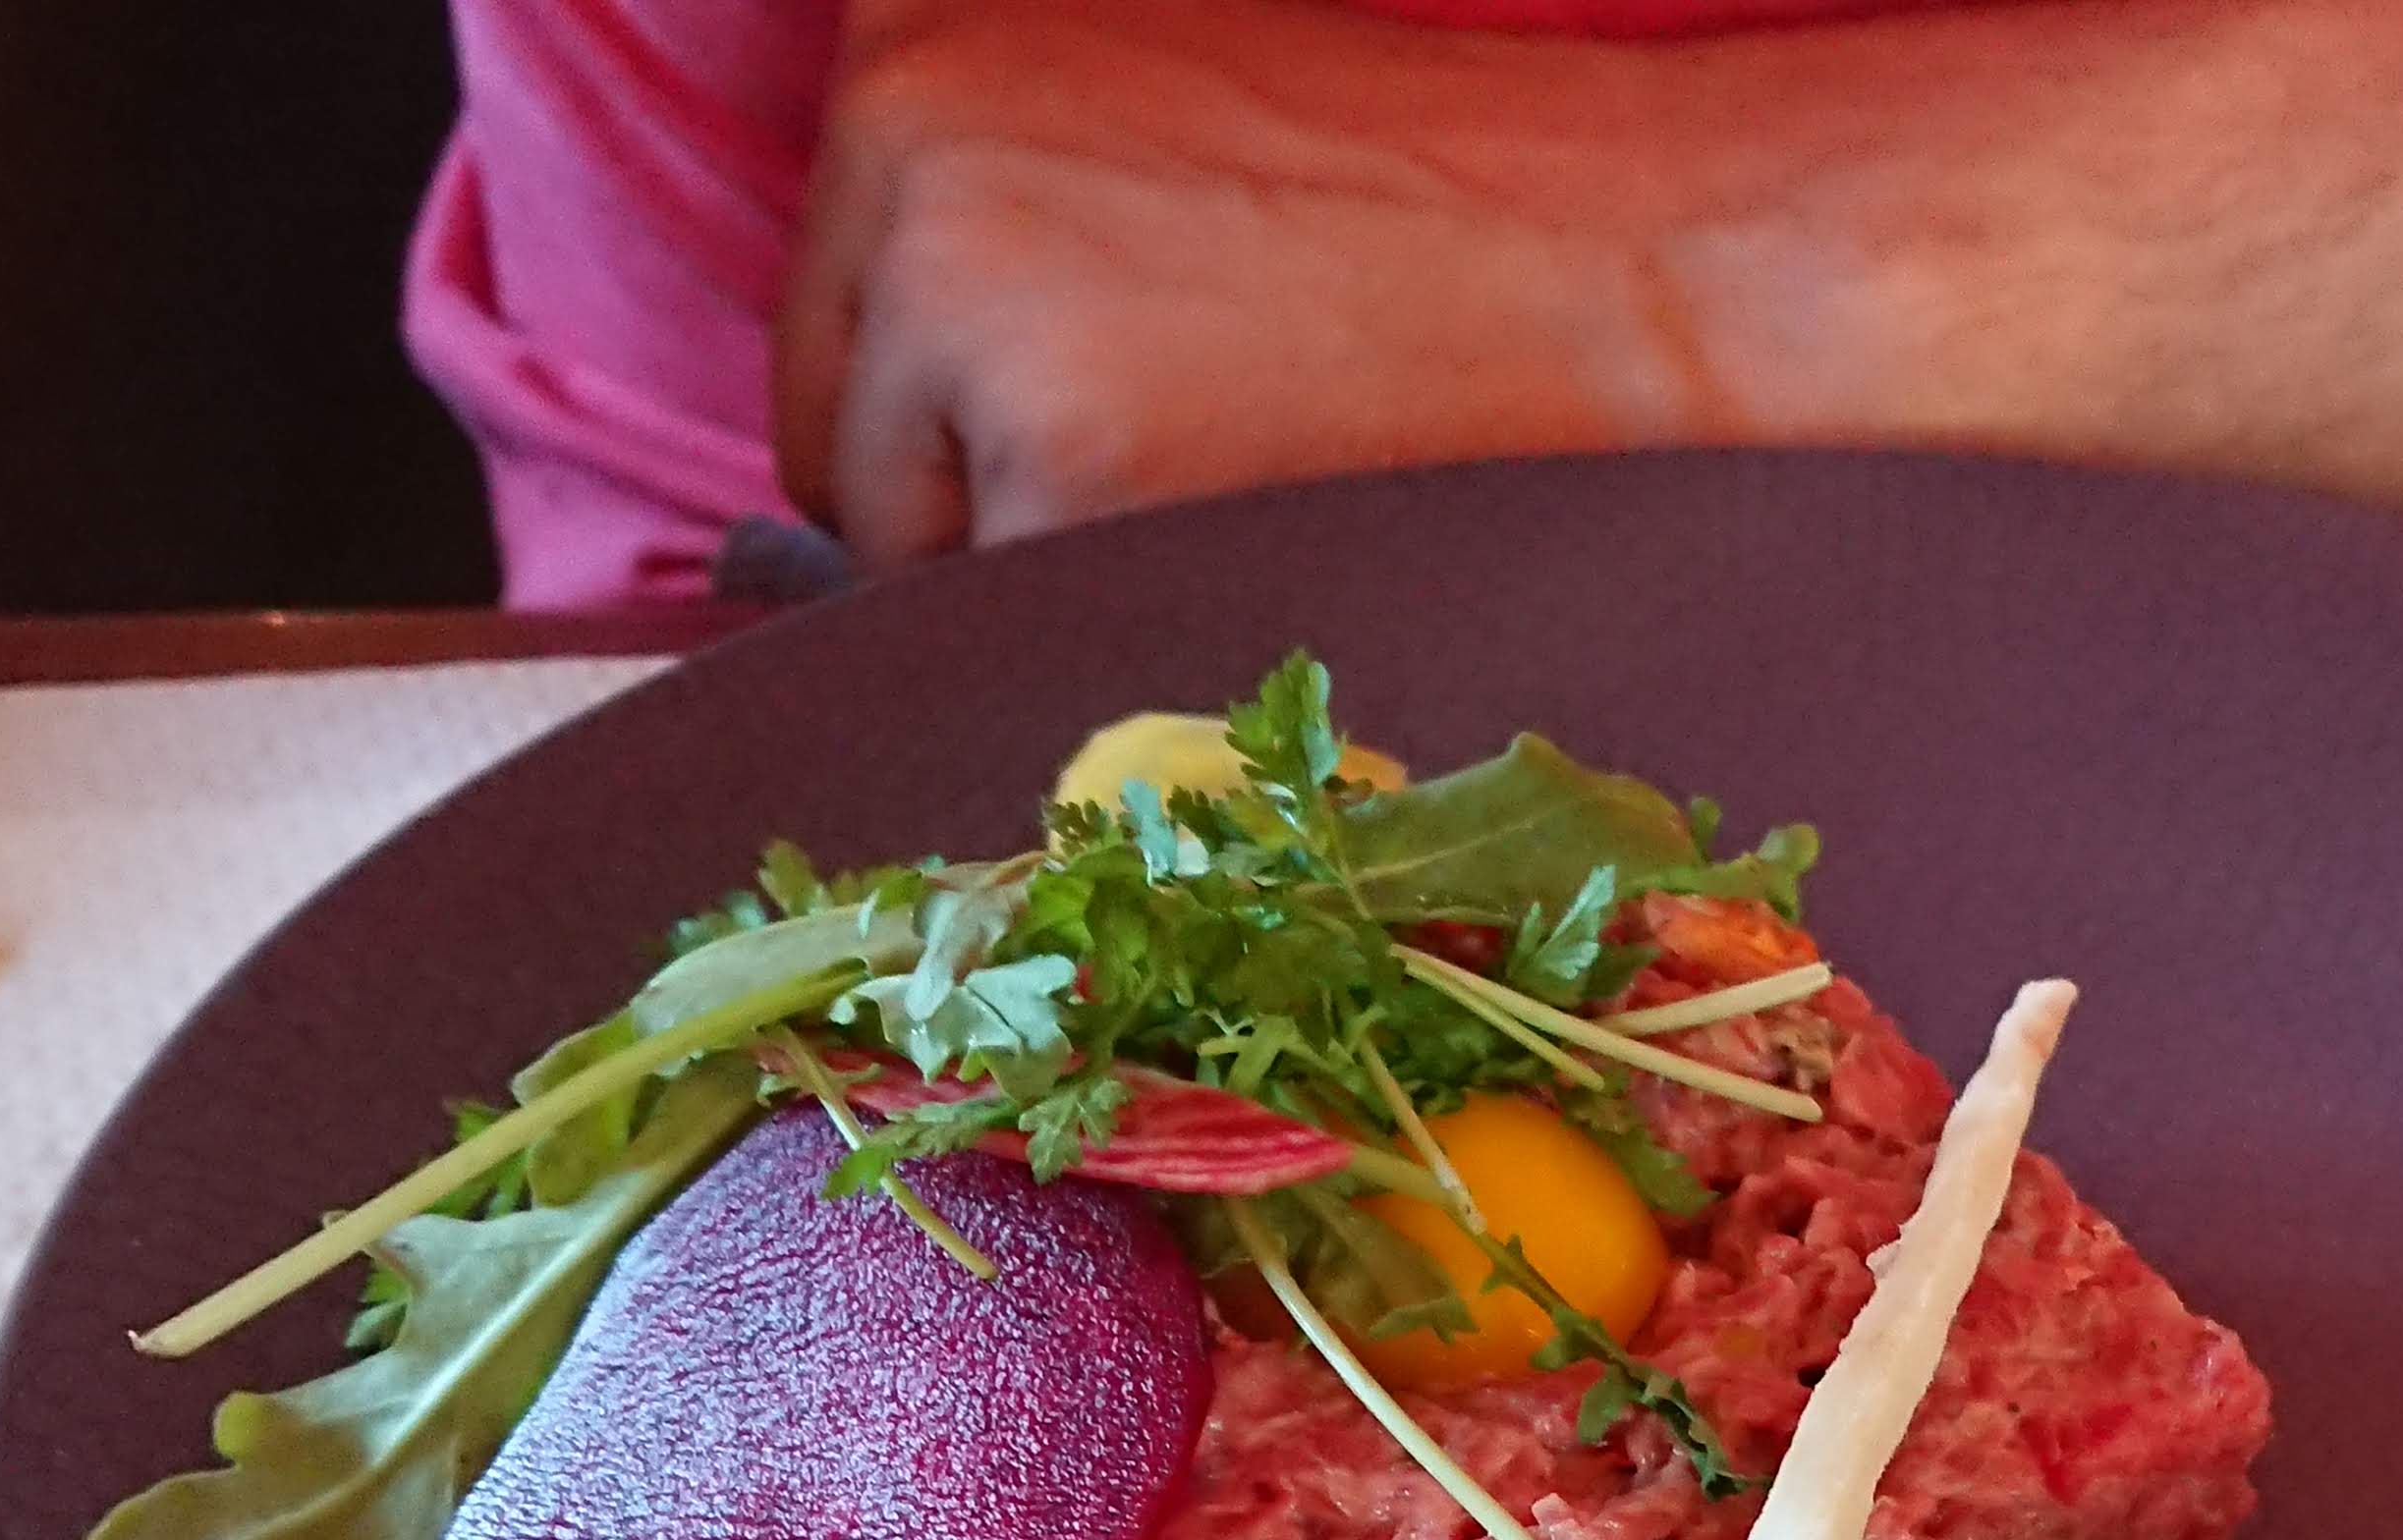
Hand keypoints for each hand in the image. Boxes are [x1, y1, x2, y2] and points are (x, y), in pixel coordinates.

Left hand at [773, 0, 1792, 558]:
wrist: (1623, 255)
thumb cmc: (1410, 205)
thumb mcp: (1137, 123)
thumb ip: (972, 212)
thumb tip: (778, 474)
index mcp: (910, 41)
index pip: (833, 301)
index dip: (968, 388)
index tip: (1116, 370)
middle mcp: (895, 136)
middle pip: (830, 425)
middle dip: (973, 482)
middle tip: (1198, 415)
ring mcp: (955, 296)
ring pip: (899, 539)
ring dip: (1034, 552)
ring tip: (1232, 449)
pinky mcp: (1046, 456)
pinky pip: (992, 620)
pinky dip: (1097, 614)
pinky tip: (1240, 513)